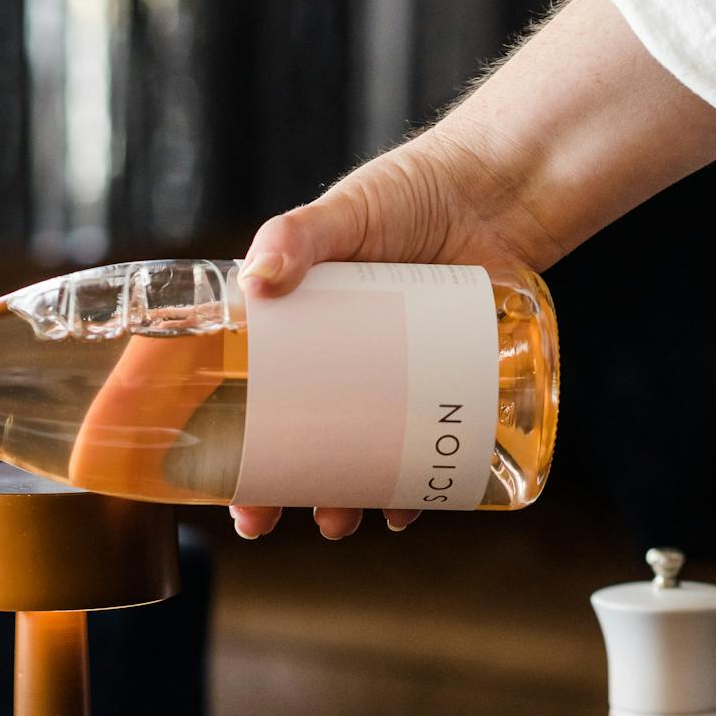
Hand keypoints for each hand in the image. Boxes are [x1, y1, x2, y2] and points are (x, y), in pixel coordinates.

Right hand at [229, 0, 715, 540]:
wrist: (499, 194)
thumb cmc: (410, 194)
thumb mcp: (343, 214)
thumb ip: (296, 236)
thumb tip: (258, 279)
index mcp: (294, 333)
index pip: (245, 400)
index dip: (226, 448)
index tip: (216, 485)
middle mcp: (336, 367)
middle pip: (293, 445)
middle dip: (276, 493)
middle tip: (264, 520)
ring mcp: (390, 386)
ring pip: (355, 462)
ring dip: (341, 502)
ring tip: (338, 521)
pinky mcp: (443, 393)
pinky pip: (421, 456)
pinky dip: (412, 490)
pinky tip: (405, 510)